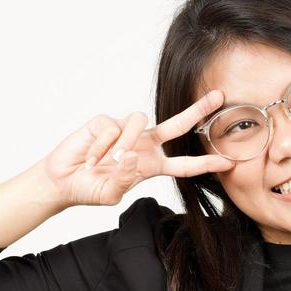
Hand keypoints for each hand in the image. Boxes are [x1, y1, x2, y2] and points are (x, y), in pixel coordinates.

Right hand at [41, 91, 236, 206]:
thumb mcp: (112, 194)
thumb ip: (126, 179)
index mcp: (151, 165)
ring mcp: (126, 131)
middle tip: (219, 96)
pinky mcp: (106, 122)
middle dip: (198, 110)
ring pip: (140, 121)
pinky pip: (113, 127)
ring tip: (108, 161)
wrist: (62, 180)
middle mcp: (143, 145)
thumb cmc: (90, 189)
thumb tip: (131, 157)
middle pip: (177, 124)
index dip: (205, 163)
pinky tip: (91, 158)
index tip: (228, 161)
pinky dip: (102, 146)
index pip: (183, 164)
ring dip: (126, 142)